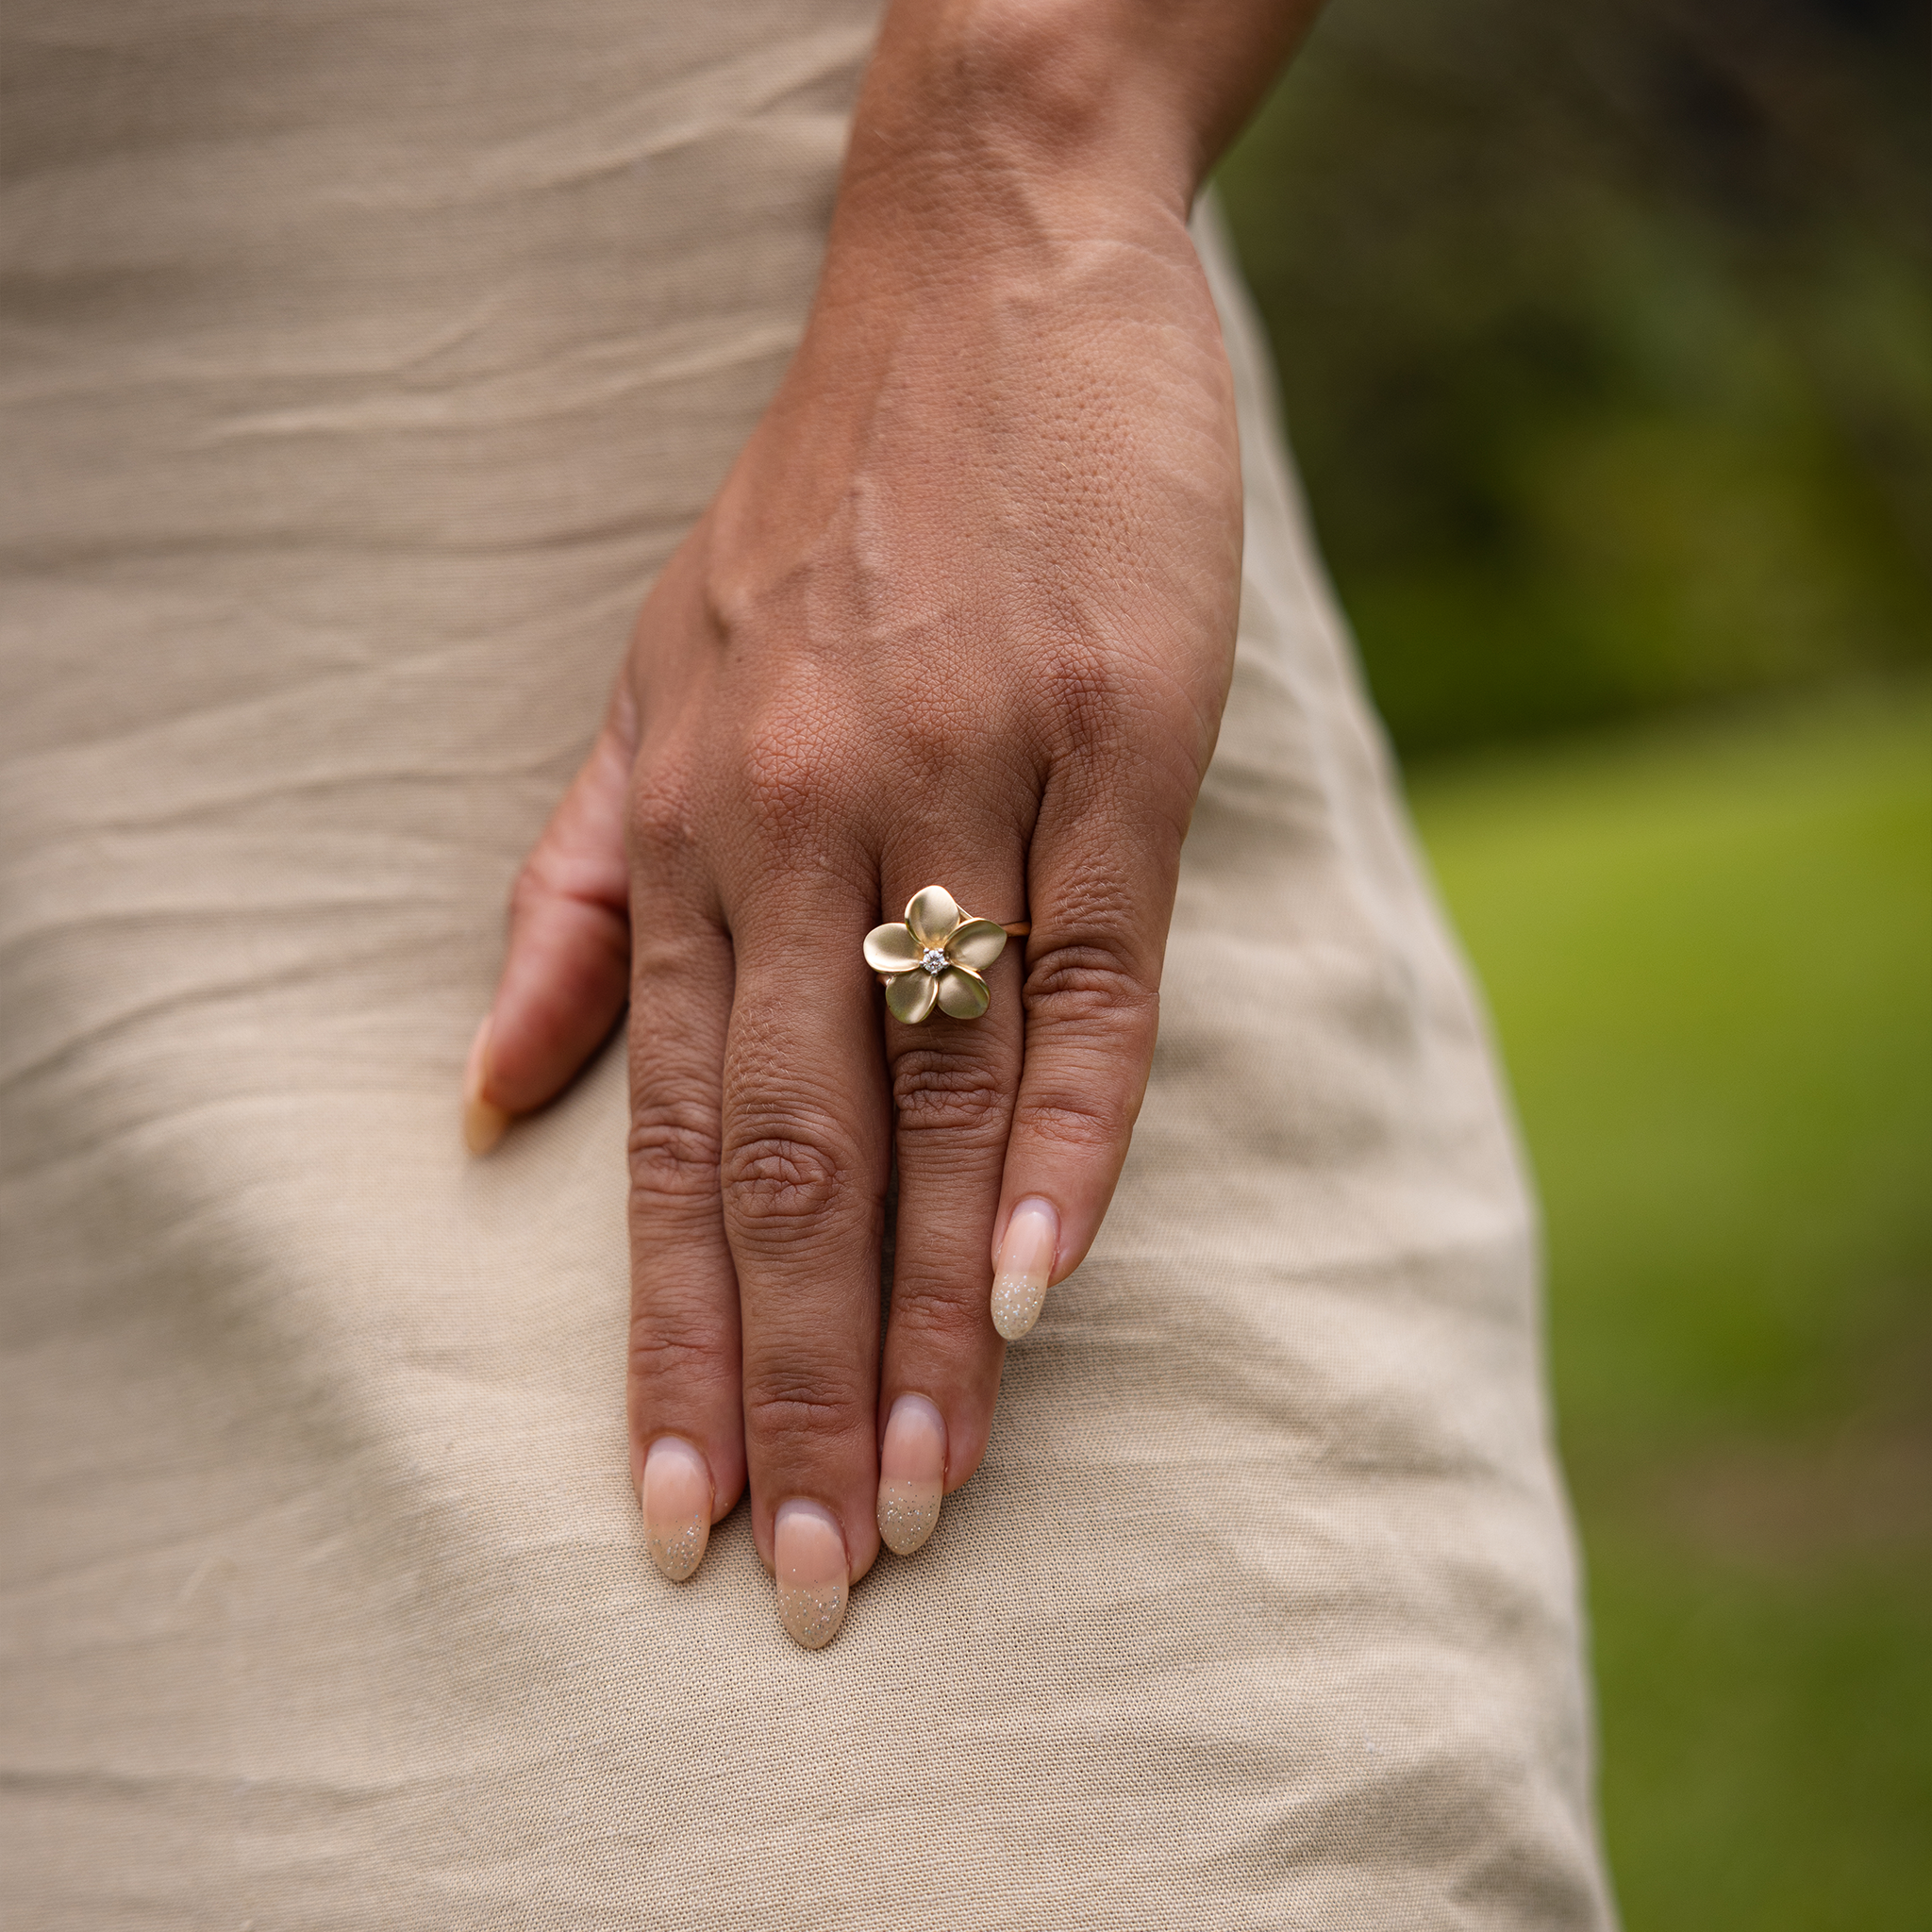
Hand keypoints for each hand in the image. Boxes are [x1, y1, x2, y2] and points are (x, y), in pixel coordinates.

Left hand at [463, 0, 1313, 1644]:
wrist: (982, 278)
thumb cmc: (828, 511)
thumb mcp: (654, 680)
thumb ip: (577, 893)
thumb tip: (492, 1101)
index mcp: (694, 823)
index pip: (667, 1139)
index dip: (666, 1338)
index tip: (678, 1508)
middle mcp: (807, 821)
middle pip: (789, 1155)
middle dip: (794, 1380)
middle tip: (820, 1571)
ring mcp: (964, 779)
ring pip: (935, 1097)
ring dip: (924, 1316)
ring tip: (928, 1489)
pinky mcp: (1114, 741)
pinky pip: (1088, 973)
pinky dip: (1063, 1139)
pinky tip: (1035, 1287)